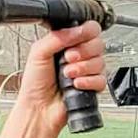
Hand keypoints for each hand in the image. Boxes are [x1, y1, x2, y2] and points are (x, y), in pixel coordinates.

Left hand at [0, 22, 104, 137]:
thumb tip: (77, 29)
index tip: (77, 38)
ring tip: (67, 74)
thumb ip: (58, 36)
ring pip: (101, 62)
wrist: (38, 108)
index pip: (89, 29)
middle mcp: (79, 55)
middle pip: (98, 44)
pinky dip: (88, 81)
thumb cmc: (35, 83)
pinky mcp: (93, 86)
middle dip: (83, 51)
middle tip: (68, 58)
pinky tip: (76, 84)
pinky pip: (102, 79)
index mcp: (67, 43)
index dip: (87, 32)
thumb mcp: (39, 52)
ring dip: (83, 68)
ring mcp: (87, 71)